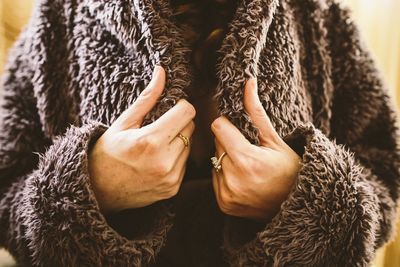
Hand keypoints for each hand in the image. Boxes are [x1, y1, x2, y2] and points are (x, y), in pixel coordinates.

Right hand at [89, 66, 195, 213]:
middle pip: (190, 128)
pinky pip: (185, 164)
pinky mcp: (173, 189)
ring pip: (190, 146)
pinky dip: (176, 158)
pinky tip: (158, 159)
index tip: (171, 108)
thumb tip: (162, 72)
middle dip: (179, 123)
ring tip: (157, 145)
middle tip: (160, 127)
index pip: (187, 113)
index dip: (181, 106)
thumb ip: (148, 97)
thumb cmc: (107, 153)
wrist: (98, 190)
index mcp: (151, 141)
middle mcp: (164, 161)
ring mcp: (170, 177)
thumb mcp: (124, 122)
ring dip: (179, 141)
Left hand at [211, 79, 300, 220]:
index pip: (218, 127)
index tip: (240, 131)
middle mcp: (233, 179)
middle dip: (229, 143)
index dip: (228, 125)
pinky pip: (215, 178)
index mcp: (247, 160)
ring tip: (247, 168)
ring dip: (226, 160)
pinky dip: (225, 176)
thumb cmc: (290, 170)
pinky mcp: (224, 204)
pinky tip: (243, 180)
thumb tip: (247, 82)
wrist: (296, 204)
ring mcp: (227, 194)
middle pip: (216, 145)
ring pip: (214, 162)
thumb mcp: (275, 140)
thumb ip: (256, 112)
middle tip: (249, 152)